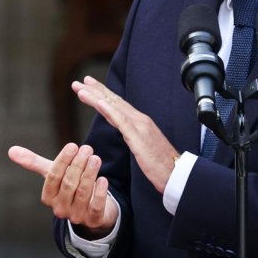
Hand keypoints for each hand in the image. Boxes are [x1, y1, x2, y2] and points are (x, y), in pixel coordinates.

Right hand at [8, 143, 117, 238]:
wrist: (92, 211)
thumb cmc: (69, 188)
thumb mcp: (53, 174)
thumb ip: (34, 163)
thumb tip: (10, 150)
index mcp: (48, 197)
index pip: (53, 177)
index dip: (63, 161)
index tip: (72, 146)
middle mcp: (60, 209)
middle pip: (69, 184)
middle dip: (78, 165)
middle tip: (87, 149)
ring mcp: (77, 216)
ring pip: (83, 193)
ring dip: (90, 174)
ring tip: (96, 158)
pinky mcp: (93, 221)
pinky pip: (96, 207)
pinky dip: (100, 193)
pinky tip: (103, 179)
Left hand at [72, 75, 177, 192]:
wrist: (178, 175)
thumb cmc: (161, 165)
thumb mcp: (143, 147)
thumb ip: (132, 136)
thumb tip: (122, 131)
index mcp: (139, 122)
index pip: (117, 104)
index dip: (102, 94)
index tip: (88, 87)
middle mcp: (139, 120)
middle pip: (113, 101)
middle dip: (95, 90)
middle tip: (79, 82)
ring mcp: (139, 126)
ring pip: (114, 107)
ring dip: (96, 97)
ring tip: (80, 89)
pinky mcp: (138, 136)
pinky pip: (120, 120)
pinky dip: (108, 110)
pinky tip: (98, 103)